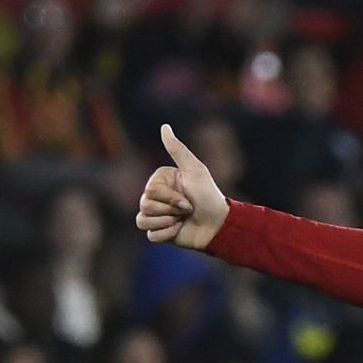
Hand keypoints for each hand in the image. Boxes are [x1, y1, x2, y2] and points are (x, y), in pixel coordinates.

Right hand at [135, 123, 228, 250]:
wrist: (219, 225)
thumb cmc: (209, 196)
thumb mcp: (195, 170)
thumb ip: (178, 150)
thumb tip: (164, 126)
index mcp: (160, 181)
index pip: (149, 191)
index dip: (169, 198)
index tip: (188, 200)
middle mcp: (156, 197)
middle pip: (144, 205)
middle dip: (170, 210)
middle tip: (187, 210)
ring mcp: (157, 215)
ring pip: (142, 220)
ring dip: (166, 222)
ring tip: (182, 221)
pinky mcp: (160, 232)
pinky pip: (150, 235)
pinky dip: (166, 234)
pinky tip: (180, 230)